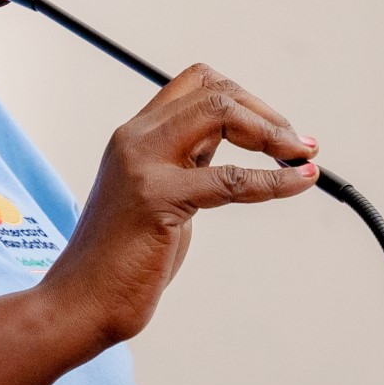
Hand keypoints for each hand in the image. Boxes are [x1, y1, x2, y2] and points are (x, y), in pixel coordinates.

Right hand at [40, 64, 318, 349]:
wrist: (81, 300)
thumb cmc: (121, 258)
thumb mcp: (156, 194)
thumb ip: (185, 163)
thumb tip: (233, 142)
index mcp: (133, 136)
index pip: (195, 84)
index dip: (244, 99)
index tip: (274, 131)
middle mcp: (135, 140)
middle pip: (213, 91)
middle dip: (266, 114)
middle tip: (296, 146)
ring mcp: (143, 166)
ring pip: (220, 113)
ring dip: (274, 133)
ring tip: (302, 157)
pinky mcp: (158, 199)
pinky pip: (232, 178)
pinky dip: (276, 180)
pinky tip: (300, 182)